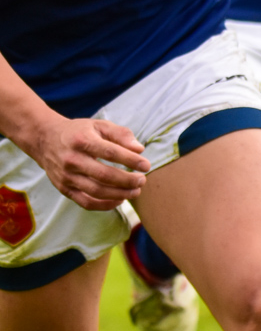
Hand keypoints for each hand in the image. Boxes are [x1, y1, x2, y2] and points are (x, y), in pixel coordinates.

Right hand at [28, 116, 149, 209]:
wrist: (44, 139)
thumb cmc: (79, 132)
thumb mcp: (99, 125)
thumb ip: (121, 134)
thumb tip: (139, 149)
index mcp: (82, 141)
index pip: (110, 153)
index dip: (131, 160)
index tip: (146, 165)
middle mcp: (72, 160)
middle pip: (104, 175)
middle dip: (128, 180)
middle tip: (142, 180)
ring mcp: (66, 176)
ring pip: (96, 191)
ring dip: (120, 194)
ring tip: (136, 191)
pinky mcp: (63, 188)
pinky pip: (86, 202)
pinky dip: (105, 205)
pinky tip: (120, 200)